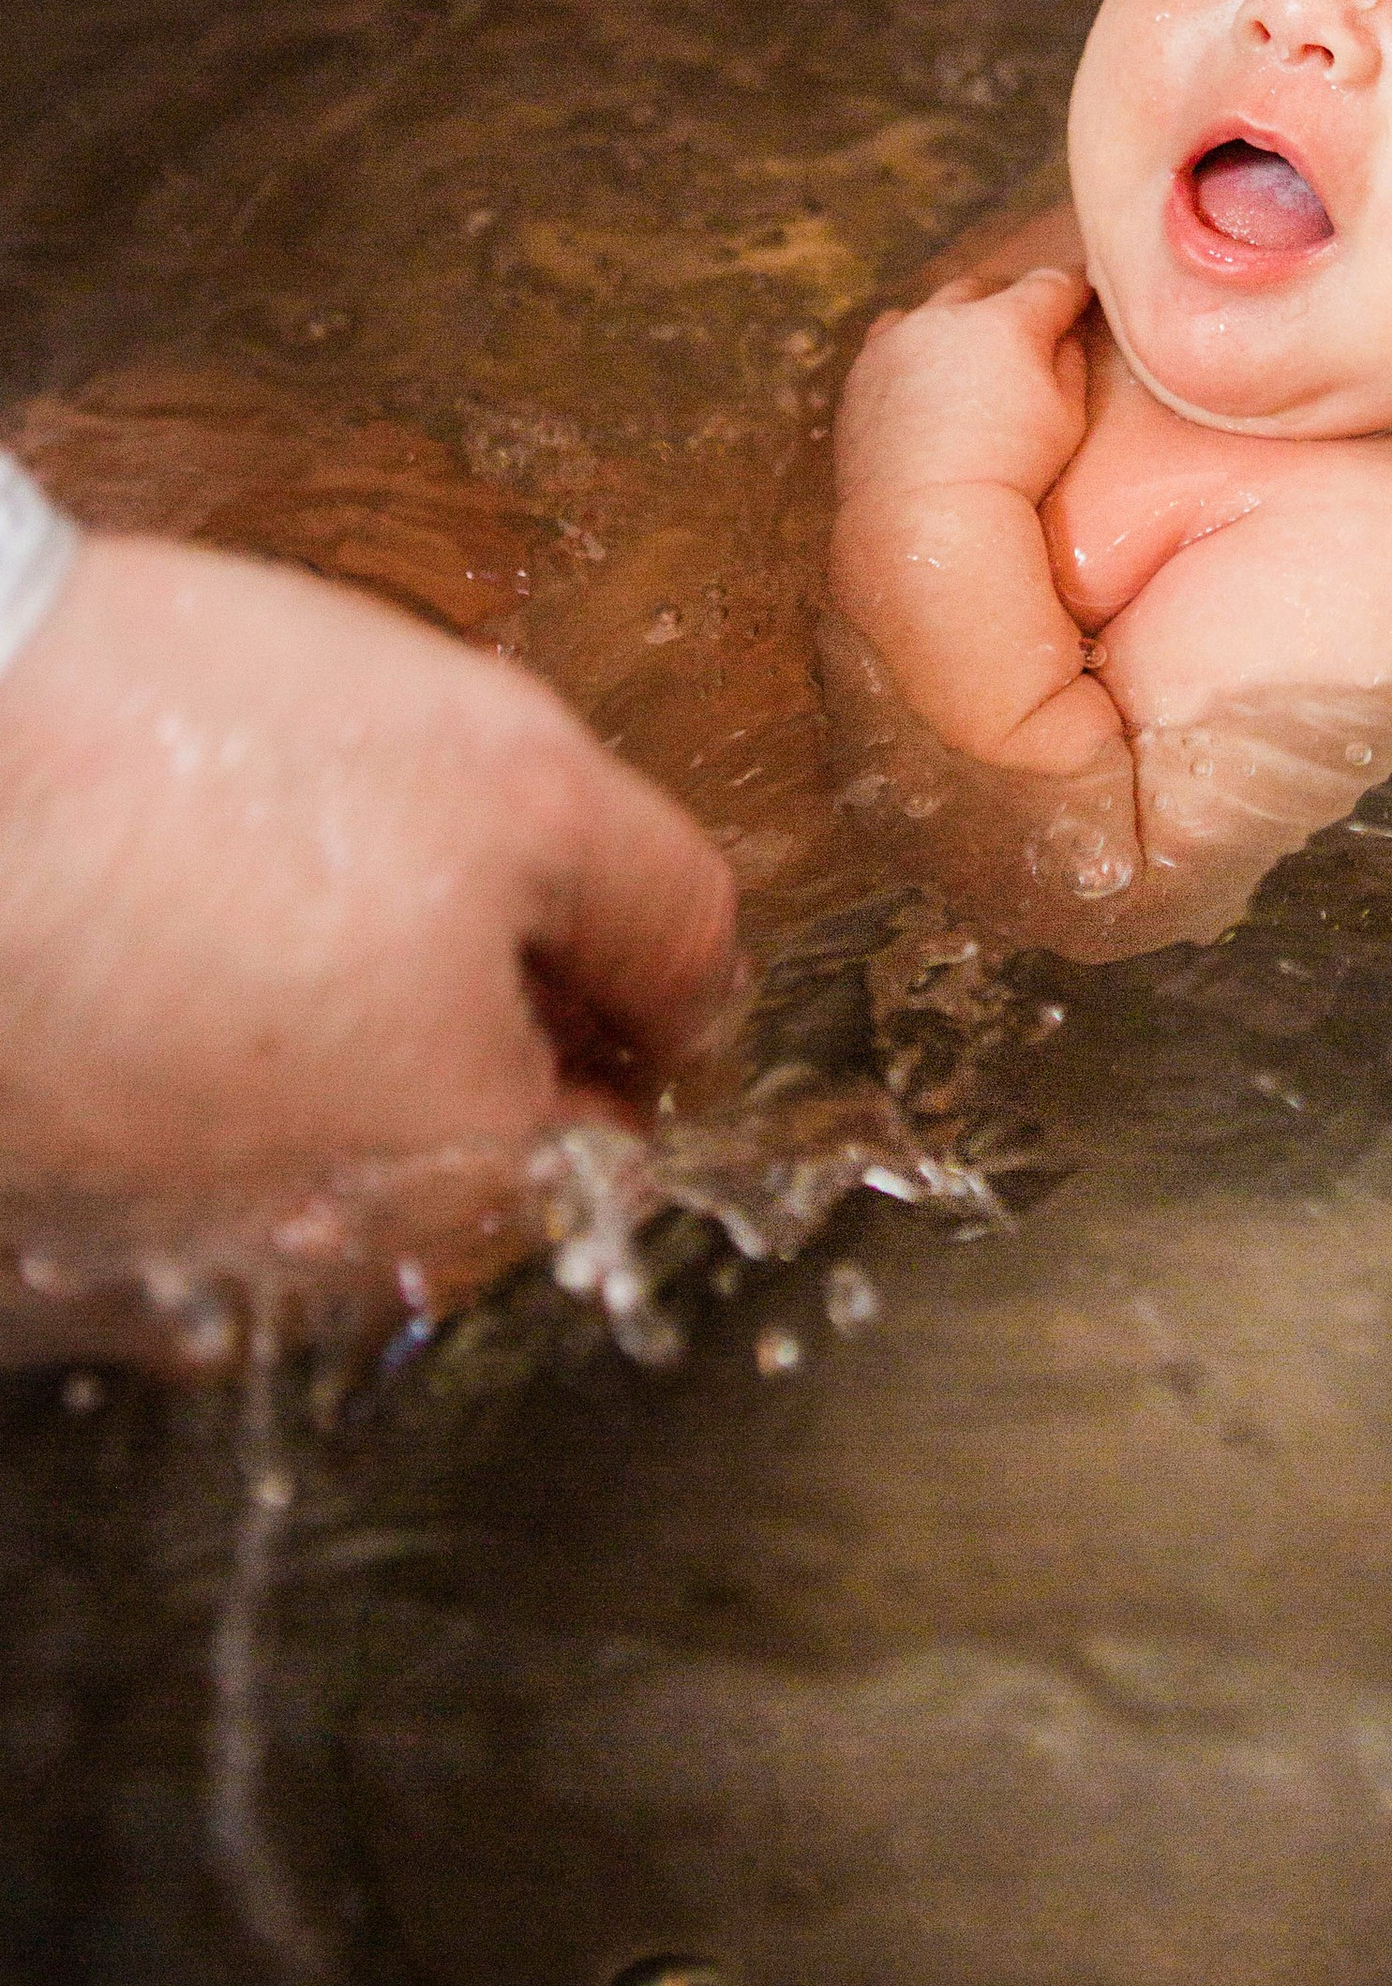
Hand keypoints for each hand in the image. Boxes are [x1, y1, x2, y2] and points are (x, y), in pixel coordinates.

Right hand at [0, 536, 736, 1205]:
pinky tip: (153, 901)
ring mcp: (162, 1244)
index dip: (599, 984)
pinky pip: (170, 1117)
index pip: (609, 1129)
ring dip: (312, 1006)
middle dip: (452, 995)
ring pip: (309, 1125)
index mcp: (463, 1185)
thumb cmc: (223, 756)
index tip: (527, 872)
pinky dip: (179, 1023)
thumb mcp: (532, 779)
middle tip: (377, 839)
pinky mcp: (50, 1192)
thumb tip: (699, 1002)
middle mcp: (312, 1264)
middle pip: (457, 1134)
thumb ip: (663, 909)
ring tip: (250, 856)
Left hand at [834, 266, 1092, 510]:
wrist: (927, 516)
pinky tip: (922, 379)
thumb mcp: (1067, 418)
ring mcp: (896, 339)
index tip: (1082, 297)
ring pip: (932, 310)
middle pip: (986, 288)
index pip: (1051, 284)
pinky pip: (891, 341)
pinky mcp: (862, 369)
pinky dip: (912, 350)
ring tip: (966, 357)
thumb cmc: (1011, 473)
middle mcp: (945, 317)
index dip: (1072, 290)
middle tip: (1025, 335)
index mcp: (1006, 322)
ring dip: (954, 323)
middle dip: (1009, 303)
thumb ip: (1070, 363)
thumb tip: (1064, 335)